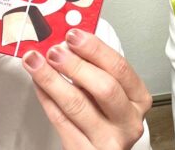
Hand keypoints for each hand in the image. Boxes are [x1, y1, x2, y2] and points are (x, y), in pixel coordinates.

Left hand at [22, 29, 150, 149]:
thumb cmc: (106, 118)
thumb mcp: (112, 92)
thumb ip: (95, 69)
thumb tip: (68, 43)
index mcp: (138, 99)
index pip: (120, 68)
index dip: (95, 49)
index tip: (74, 35)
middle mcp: (128, 122)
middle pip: (104, 88)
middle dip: (76, 65)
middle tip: (55, 51)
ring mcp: (108, 141)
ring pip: (77, 105)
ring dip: (52, 79)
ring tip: (36, 63)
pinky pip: (61, 121)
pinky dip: (47, 99)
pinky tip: (39, 85)